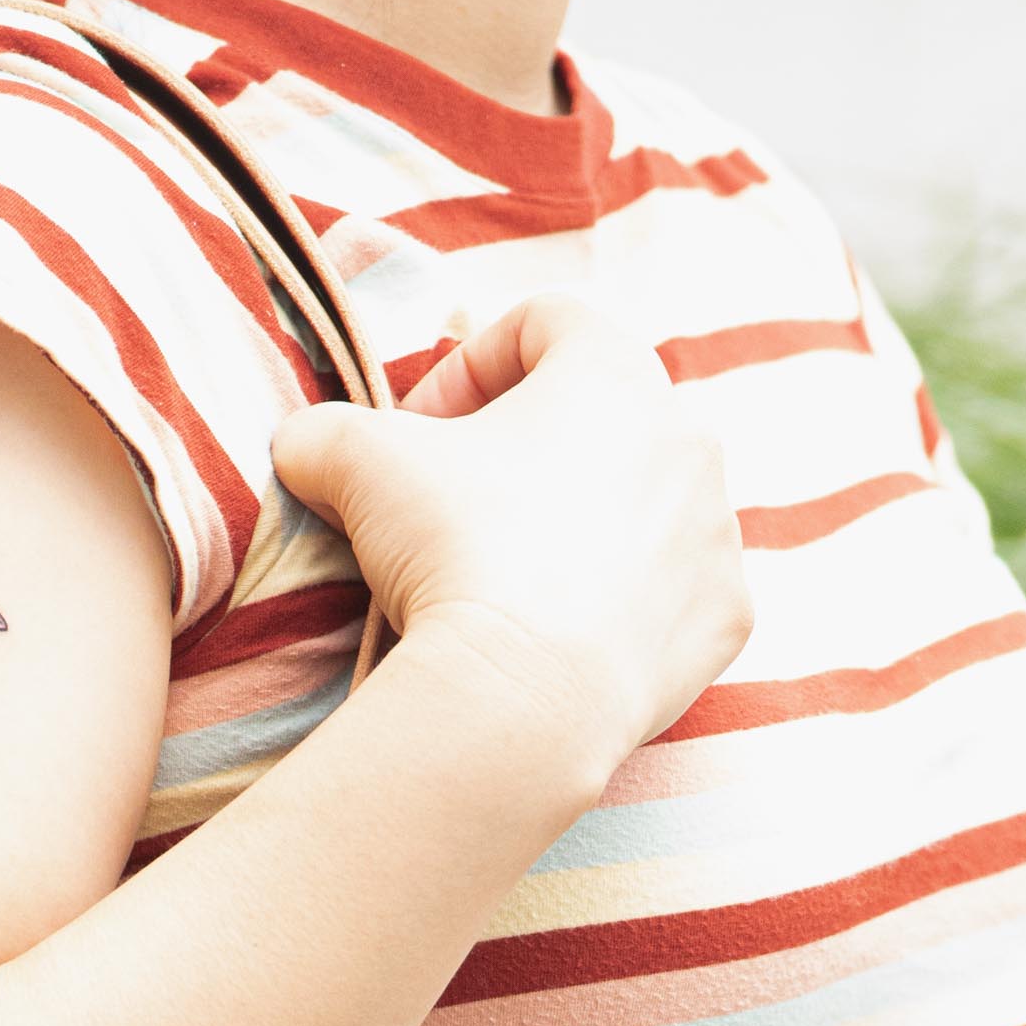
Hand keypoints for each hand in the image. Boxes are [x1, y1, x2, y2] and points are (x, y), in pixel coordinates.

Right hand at [271, 296, 751, 792]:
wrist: (522, 702)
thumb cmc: (454, 554)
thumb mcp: (356, 466)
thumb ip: (324, 432)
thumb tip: (300, 444)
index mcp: (614, 369)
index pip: (544, 323)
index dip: (468, 368)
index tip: (419, 432)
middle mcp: (689, 434)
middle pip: (603, 417)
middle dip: (531, 453)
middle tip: (463, 511)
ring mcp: (717, 530)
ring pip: (648, 504)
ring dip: (586, 527)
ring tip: (517, 581)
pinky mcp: (725, 617)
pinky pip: (677, 594)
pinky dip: (627, 606)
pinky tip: (567, 639)